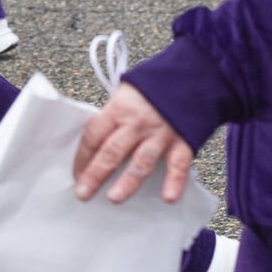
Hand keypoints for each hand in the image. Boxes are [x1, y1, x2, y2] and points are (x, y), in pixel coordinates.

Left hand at [74, 82, 193, 204]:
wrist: (195, 73)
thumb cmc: (157, 85)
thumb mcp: (127, 93)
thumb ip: (115, 116)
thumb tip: (98, 143)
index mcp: (119, 108)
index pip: (94, 135)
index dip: (82, 157)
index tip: (76, 175)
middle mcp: (137, 122)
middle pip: (112, 151)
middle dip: (95, 174)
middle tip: (83, 194)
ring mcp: (161, 133)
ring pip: (140, 161)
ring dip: (127, 181)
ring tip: (114, 198)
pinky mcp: (184, 140)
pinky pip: (178, 164)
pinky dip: (175, 181)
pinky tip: (168, 197)